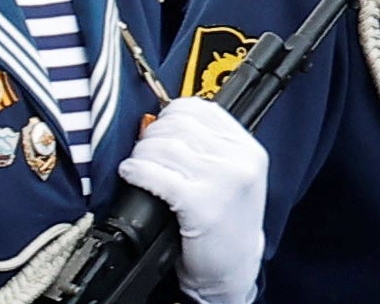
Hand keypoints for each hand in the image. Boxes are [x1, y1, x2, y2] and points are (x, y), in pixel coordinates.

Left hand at [118, 97, 267, 303]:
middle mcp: (239, 160)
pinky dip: (137, 171)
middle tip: (144, 150)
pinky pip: (157, 174)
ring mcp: (222, 181)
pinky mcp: (202, 204)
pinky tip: (132, 174)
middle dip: (152, 135)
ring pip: (165, 147)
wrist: (234, 270)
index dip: (171, 114)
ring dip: (141, 153)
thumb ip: (209, 147)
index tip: (160, 127)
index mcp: (248, 148)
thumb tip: (161, 123)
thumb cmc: (227, 226)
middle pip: (179, 124)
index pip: (200, 108)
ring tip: (137, 164)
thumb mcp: (232, 176)